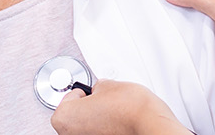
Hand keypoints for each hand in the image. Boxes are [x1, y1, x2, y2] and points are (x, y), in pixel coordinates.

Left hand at [50, 80, 189, 134]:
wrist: (150, 125)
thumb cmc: (130, 109)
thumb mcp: (107, 85)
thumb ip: (96, 87)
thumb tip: (98, 90)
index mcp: (64, 117)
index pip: (69, 97)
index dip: (84, 92)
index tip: (93, 92)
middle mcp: (69, 134)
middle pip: (75, 115)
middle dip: (88, 106)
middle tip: (105, 101)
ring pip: (86, 127)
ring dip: (96, 119)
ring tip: (113, 113)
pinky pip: (97, 133)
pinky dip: (104, 129)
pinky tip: (116, 124)